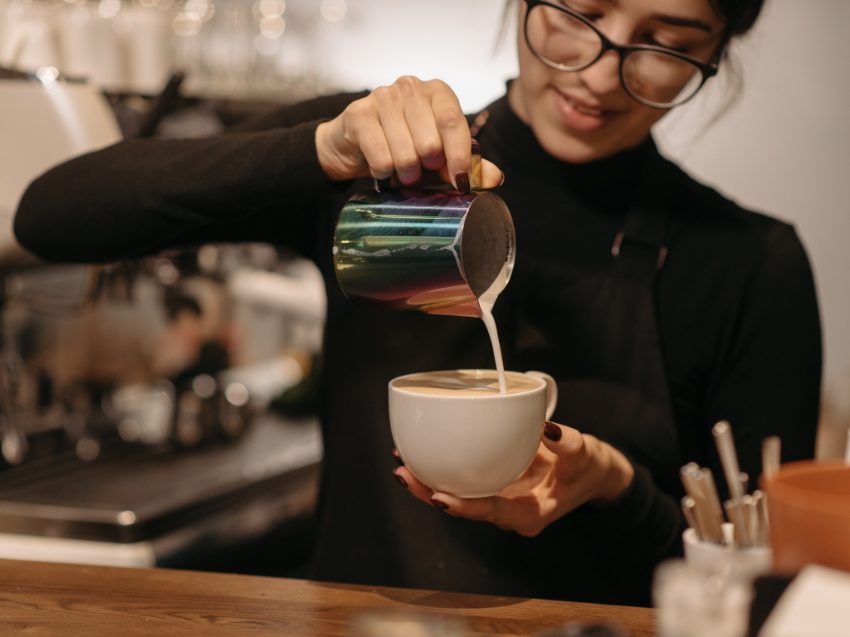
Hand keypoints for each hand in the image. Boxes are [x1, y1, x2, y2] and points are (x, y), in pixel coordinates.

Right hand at [316, 76, 503, 189]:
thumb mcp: (439, 157)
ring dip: (405, 174)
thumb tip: (496, 178)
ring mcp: (382, 97)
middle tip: (419, 173)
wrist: (354, 145)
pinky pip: (381, 158)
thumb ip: (468, 165)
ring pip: (406, 153)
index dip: (458, 156)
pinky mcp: (358, 114)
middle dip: (427, 169)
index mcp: (438, 92)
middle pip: (430, 142)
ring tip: (401, 173)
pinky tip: (381, 169)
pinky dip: (383, 173)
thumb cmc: (404, 147)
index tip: (460, 182)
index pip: (453, 122)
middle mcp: (410, 87)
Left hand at [393, 422, 634, 536]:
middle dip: (431, 494)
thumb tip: (548, 429)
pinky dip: (443, 468)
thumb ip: (569, 444)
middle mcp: (508, 511)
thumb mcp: (586, 454)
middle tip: (404, 474)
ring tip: (402, 464)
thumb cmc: (589, 468)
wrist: (593, 473)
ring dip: (428, 482)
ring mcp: (499, 500)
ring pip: (458, 495)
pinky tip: (421, 452)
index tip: (439, 498)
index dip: (464, 507)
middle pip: (464, 507)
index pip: (491, 512)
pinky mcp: (494, 484)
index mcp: (530, 514)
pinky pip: (464, 479)